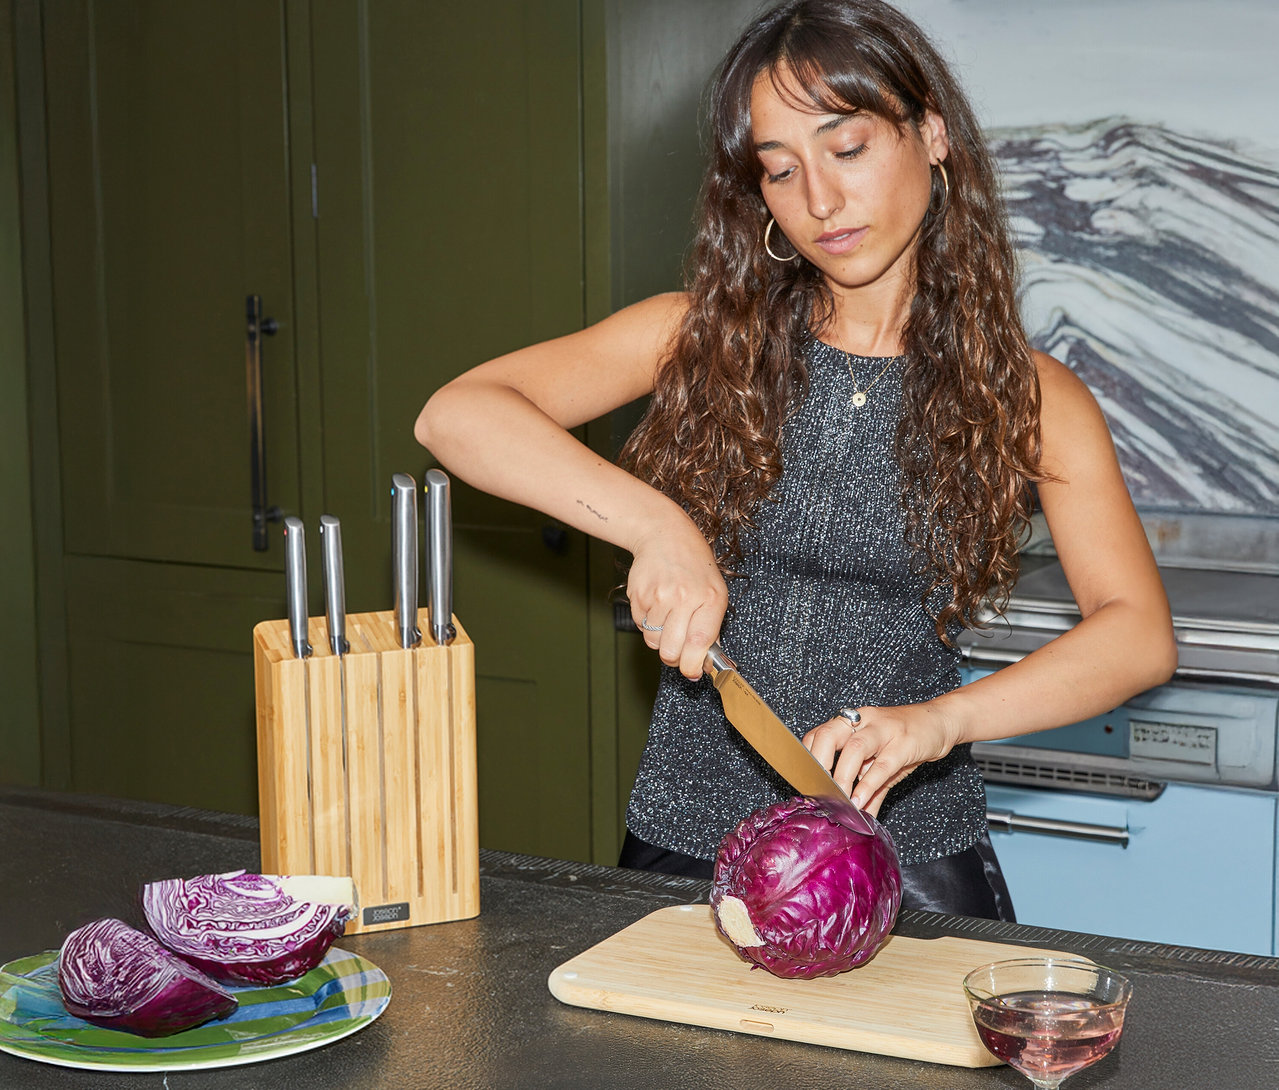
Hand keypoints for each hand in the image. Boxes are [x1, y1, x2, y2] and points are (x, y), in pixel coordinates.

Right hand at [626, 518, 727, 679]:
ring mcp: (658, 596)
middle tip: (678, 651)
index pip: (699, 643)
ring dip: (660, 638)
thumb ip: (711, 627)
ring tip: (668, 618)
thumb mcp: (714, 592)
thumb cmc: (694, 566)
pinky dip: (648, 624)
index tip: (692, 673)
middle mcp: (684, 598)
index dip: (694, 665)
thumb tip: (703, 663)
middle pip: (671, 650)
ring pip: (654, 642)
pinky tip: (657, 605)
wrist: (664, 535)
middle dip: (674, 658)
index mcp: (709, 598)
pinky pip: (641, 627)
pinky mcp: (638, 596)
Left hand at [802, 701, 960, 815]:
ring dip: (843, 777)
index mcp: (851, 723)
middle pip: (828, 736)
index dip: (807, 759)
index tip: (804, 784)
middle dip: (818, 765)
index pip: (818, 735)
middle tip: (817, 791)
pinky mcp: (905, 742)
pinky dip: (869, 784)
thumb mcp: (882, 765)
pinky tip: (861, 800)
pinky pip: (883, 764)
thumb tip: (856, 820)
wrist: (940, 722)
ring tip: (839, 801)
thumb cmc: (906, 741)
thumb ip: (867, 791)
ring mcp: (884, 730)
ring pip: (854, 749)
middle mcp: (863, 721)